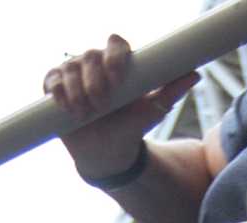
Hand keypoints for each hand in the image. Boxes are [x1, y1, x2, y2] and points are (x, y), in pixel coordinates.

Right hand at [45, 34, 197, 182]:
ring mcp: (73, 74)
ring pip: (69, 67)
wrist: (107, 154)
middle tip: (102, 104)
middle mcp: (94, 63)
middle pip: (90, 55)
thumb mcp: (151, 111)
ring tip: (85, 114)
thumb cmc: (129, 128)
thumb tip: (195, 74)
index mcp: (118, 62)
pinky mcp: (56, 88)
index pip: (115, 44)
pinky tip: (67, 107)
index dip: (114, 57)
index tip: (118, 79)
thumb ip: (170, 91)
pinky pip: (51, 81)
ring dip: (76, 90)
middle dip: (94, 80)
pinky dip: (58, 92)